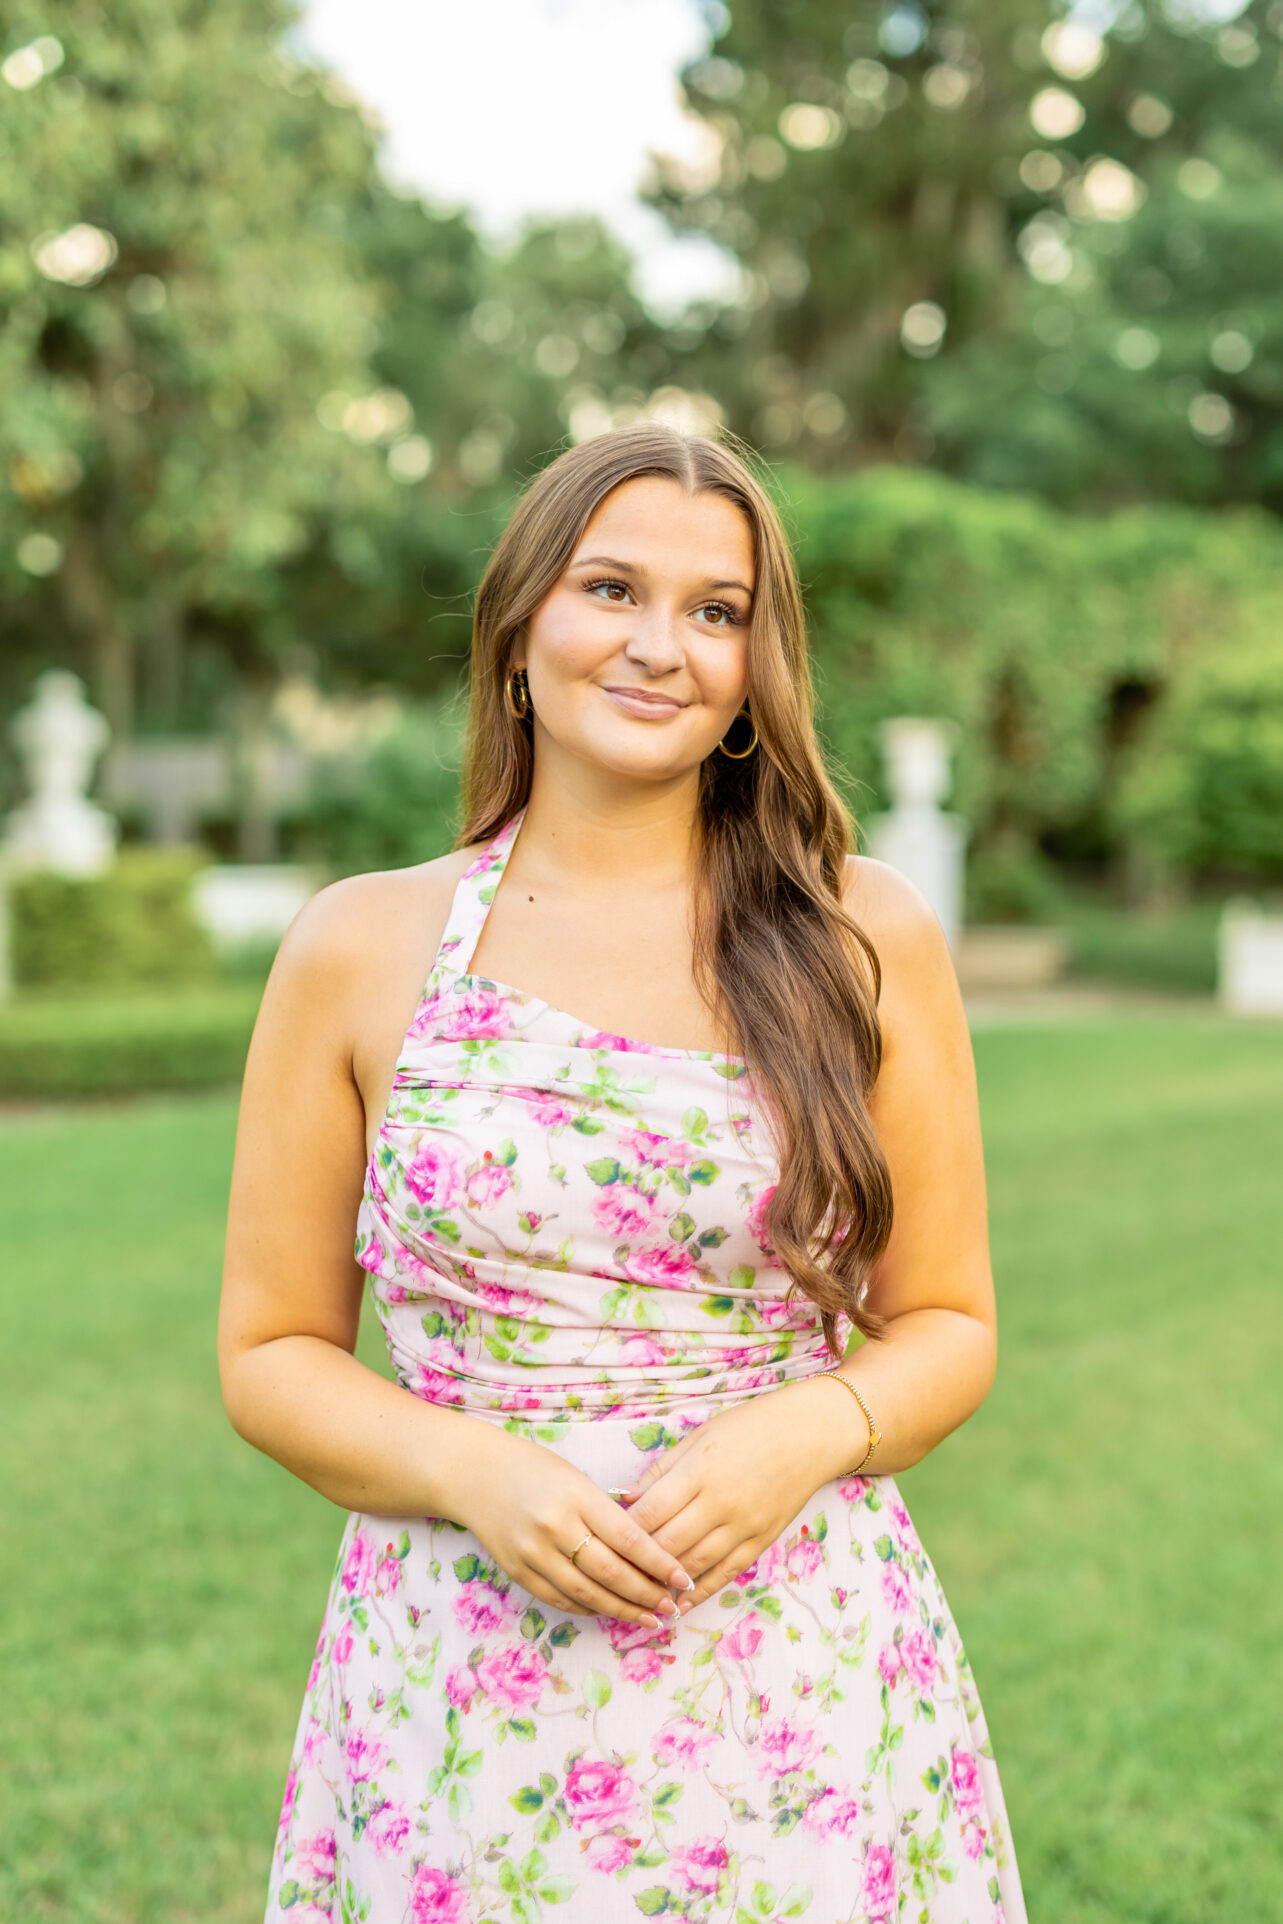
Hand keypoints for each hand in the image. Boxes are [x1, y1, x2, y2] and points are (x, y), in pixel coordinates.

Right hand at [455, 1426, 696, 1628]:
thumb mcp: (576, 1478)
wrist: (474, 1474)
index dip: (660, 1564)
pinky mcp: (518, 1572)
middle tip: (673, 1607)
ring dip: (623, 1610)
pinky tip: (610, 1611)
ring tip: (650, 1619)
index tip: (684, 1579)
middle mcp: (555, 1527)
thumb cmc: (534, 1469)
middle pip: (612, 1573)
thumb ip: (606, 1514)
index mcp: (576, 1496)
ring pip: (588, 1595)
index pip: (629, 1538)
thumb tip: (647, 1553)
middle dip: (648, 1595)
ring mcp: (533, 1553)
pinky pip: (561, 1600)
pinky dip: (590, 1609)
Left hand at [616, 1379, 860, 1609]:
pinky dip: (700, 1593)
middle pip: (668, 1543)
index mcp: (700, 1470)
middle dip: (638, 1562)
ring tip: (638, 1594)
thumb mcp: (700, 1436)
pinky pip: (726, 1574)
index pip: (651, 1512)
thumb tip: (625, 1497)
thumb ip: (662, 1470)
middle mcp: (721, 1502)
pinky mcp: (761, 1541)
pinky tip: (679, 1604)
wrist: (809, 1435)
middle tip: (613, 1573)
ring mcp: (743, 1525)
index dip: (624, 1531)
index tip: (602, 1540)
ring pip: (694, 1564)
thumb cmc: (749, 1427)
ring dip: (664, 1583)